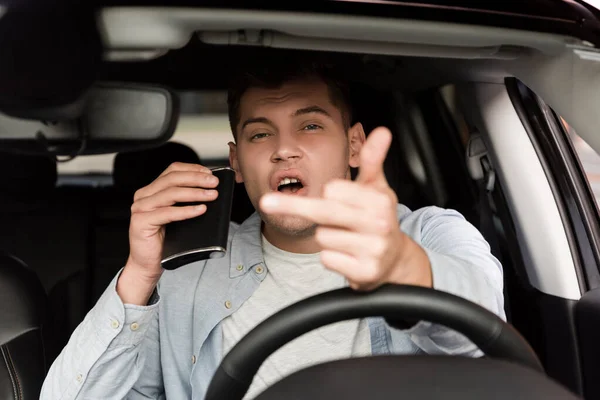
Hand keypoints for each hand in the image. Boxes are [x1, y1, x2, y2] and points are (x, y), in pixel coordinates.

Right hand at [119, 162, 218, 303]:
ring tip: (211, 195)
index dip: (192, 169)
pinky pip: (167, 213)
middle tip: (214, 183)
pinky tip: (200, 210)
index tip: (210, 173)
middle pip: (172, 179)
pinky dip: (186, 210)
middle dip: (196, 179)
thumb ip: (186, 200)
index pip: (172, 171)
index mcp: (151, 190)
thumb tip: (210, 189)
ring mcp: (140, 208)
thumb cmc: (165, 241)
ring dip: (194, 193)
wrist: (148, 264)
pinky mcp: (140, 222)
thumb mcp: (178, 215)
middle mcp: (143, 196)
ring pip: (171, 193)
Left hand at [260, 127, 431, 290]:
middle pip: (324, 211)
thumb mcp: (377, 189)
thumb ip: (373, 161)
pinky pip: (327, 259)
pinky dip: (332, 258)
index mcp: (379, 200)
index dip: (329, 193)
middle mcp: (380, 224)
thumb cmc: (378, 220)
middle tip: (266, 202)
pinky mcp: (365, 272)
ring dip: (328, 238)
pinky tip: (348, 257)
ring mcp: (373, 249)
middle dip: (292, 206)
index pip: (334, 190)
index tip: (333, 196)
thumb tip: (382, 132)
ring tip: (347, 239)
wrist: (395, 262)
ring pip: (323, 236)